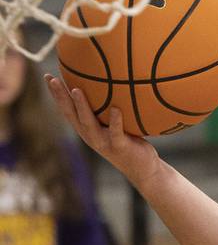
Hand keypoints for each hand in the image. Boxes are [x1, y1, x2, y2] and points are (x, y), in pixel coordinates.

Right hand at [45, 75, 161, 188]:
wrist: (143, 168)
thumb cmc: (131, 142)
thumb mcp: (118, 124)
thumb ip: (112, 109)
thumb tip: (117, 81)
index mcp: (88, 129)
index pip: (69, 110)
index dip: (57, 95)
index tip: (48, 76)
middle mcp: (91, 135)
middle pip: (71, 114)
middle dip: (61, 97)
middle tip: (52, 80)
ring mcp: (103, 142)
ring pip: (88, 123)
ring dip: (81, 107)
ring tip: (76, 90)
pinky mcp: (119, 147)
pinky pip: (116, 133)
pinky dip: (116, 121)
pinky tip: (117, 109)